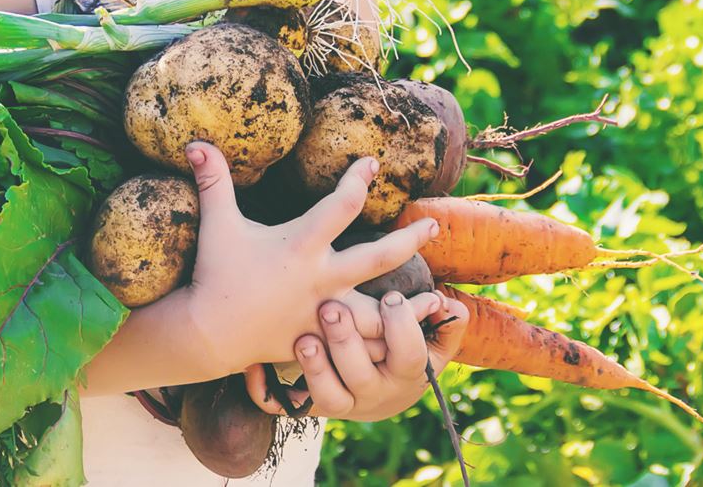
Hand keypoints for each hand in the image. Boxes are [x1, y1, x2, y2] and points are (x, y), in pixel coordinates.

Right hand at [178, 141, 440, 376]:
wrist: (209, 334)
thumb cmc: (215, 274)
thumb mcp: (217, 224)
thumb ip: (213, 182)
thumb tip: (195, 142)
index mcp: (301, 245)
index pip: (342, 205)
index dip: (359, 179)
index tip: (372, 163)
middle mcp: (321, 278)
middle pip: (379, 256)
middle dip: (410, 239)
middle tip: (433, 224)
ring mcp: (325, 313)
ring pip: (381, 311)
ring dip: (410, 306)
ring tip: (438, 298)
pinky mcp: (322, 340)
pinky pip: (362, 345)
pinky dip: (386, 344)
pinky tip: (405, 339)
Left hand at [243, 291, 468, 420]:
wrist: (376, 394)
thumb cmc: (401, 352)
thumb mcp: (430, 343)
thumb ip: (445, 325)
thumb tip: (450, 306)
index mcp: (404, 373)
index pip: (409, 356)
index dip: (402, 328)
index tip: (390, 297)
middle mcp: (370, 393)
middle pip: (361, 376)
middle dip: (347, 343)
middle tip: (332, 309)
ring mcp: (338, 401)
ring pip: (325, 396)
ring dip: (314, 368)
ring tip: (302, 338)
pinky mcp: (306, 405)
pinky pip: (281, 406)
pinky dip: (264, 389)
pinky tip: (252, 366)